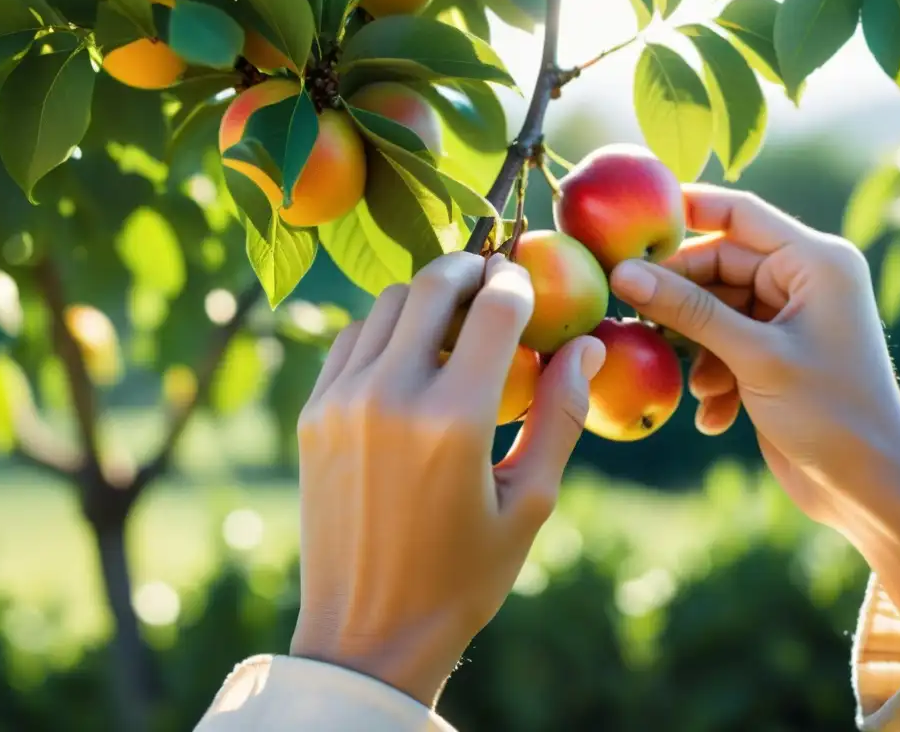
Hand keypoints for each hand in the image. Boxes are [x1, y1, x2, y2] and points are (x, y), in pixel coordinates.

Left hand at [290, 252, 605, 706]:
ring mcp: (341, 401)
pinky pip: (349, 339)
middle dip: (470, 267)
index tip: (529, 283)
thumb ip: (561, 414)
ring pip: (385, 304)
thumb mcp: (529, 502)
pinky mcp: (312, 413)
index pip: (493, 308)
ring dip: (426, 296)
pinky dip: (384, 328)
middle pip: (432, 285)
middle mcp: (390, 395)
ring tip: (454, 319)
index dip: (519, 283)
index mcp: (454, 420)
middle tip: (493, 276)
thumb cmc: (463, 576)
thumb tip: (587, 346)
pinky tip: (409, 354)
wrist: (366, 631)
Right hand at [610, 184, 899, 653]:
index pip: (740, 215)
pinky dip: (712, 376)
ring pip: (714, 311)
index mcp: (815, 262)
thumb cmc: (827, 414)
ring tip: (695, 384)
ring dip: (697, 348)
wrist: (867, 488)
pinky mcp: (773, 356)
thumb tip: (624, 273)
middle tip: (632, 315)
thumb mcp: (753, 356)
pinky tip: (714, 413)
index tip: (632, 214)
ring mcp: (787, 320)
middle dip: (680, 300)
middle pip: (718, 267)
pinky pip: (724, 345)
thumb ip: (688, 310)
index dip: (687, 209)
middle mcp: (802, 282)